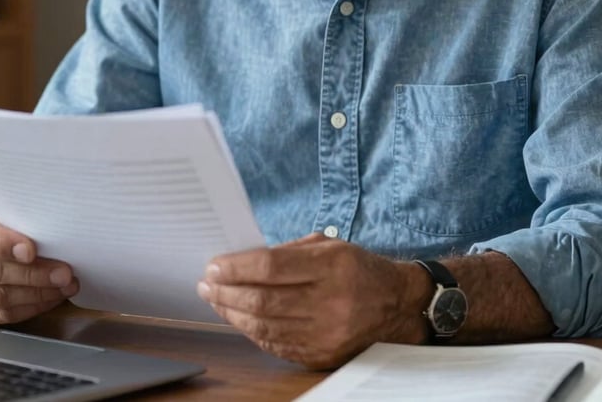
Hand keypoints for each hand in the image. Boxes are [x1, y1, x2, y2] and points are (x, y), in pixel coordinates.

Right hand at [0, 203, 78, 324]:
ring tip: (64, 287)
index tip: (32, 251)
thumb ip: (21, 216)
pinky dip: (29, 308)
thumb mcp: (5, 207)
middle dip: (33, 275)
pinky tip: (50, 298)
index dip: (5, 245)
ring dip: (37, 295)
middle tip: (63, 274)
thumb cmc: (0, 218)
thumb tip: (56, 229)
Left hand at [196, 233, 427, 368]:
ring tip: (215, 299)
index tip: (214, 264)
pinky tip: (238, 318)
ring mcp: (326, 334)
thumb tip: (243, 261)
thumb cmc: (357, 268)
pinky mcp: (322, 356)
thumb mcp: (329, 246)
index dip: (237, 267)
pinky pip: (276, 345)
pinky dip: (251, 331)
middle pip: (263, 300)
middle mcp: (330, 302)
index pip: (271, 267)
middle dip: (227, 291)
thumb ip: (288, 252)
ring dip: (232, 312)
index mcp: (332, 266)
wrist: (395, 305)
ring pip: (264, 326)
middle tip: (207, 282)